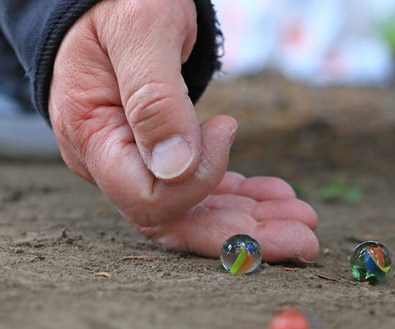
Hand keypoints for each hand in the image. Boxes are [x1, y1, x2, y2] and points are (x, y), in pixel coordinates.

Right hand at [48, 0, 318, 262]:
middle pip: (172, 222)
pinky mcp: (155, 156)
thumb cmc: (123, 0)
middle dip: (239, 236)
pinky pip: (196, 192)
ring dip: (248, 223)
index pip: (145, 197)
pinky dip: (237, 198)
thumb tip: (175, 168)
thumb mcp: (140, 31)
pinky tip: (274, 198)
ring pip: (190, 214)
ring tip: (301, 224)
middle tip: (302, 239)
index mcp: (93, 136)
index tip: (228, 127)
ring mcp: (132, 162)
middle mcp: (107, 163)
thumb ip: (154, 98)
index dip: (197, 182)